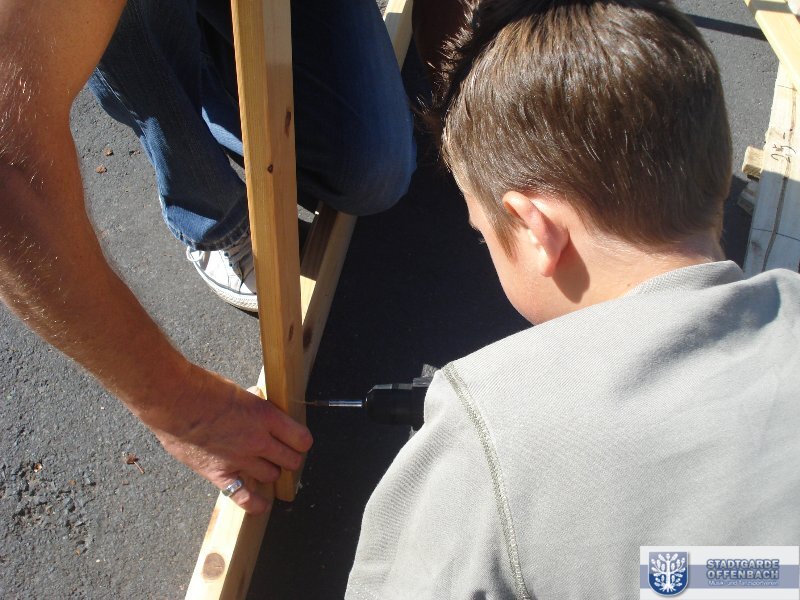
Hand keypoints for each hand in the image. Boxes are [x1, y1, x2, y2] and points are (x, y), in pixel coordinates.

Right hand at [147, 365, 312, 513]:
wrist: (173, 399)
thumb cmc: (203, 388)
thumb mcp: (240, 392)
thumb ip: (254, 407)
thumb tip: (258, 409)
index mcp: (266, 416)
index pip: (301, 439)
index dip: (301, 441)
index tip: (297, 441)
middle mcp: (258, 440)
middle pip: (290, 460)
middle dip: (289, 458)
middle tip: (282, 455)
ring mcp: (240, 459)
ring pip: (271, 476)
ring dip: (271, 472)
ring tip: (265, 467)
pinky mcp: (219, 473)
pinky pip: (244, 496)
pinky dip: (255, 503)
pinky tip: (261, 503)